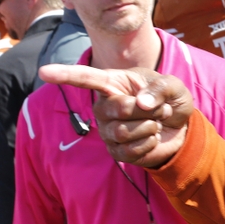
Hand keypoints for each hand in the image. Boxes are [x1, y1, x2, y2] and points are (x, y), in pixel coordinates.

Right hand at [38, 64, 193, 167]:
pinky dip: (148, 144)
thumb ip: (160, 88)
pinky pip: (128, 151)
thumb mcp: (174, 86)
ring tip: (157, 123)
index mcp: (113, 83)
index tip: (44, 72)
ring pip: (123, 132)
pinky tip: (152, 138)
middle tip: (161, 109)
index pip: (85, 78)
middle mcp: (104, 107)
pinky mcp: (115, 151)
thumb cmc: (170, 100)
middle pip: (117, 109)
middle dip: (148, 110)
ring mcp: (107, 130)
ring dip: (150, 127)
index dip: (65, 75)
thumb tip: (141, 103)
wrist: (180, 127)